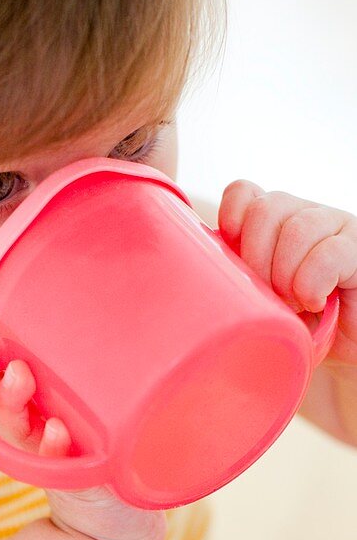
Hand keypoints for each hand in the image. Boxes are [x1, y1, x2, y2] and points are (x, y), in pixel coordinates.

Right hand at [0, 335, 166, 539]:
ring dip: (16, 406)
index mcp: (29, 424)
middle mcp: (34, 445)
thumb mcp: (92, 413)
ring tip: (20, 378)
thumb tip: (87, 299)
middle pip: (0, 413)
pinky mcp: (82, 489)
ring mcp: (54, 467)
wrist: (123, 527)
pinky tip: (56, 433)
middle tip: (3, 358)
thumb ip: (83, 374)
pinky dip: (55, 450)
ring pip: (21, 436)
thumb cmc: (107, 461)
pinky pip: (63, 469)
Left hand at [217, 180, 356, 366]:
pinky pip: (330, 253)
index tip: (230, 245)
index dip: (232, 213)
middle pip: (266, 209)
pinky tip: (314, 302)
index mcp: (273, 222)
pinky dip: (313, 283)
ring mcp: (336, 227)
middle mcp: (304, 216)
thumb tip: (199, 276)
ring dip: (286, 274)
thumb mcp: (256, 298)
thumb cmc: (293, 327)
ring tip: (293, 303)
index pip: (244, 192)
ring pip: (298, 229)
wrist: (340, 346)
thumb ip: (235, 277)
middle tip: (266, 293)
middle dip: (256, 257)